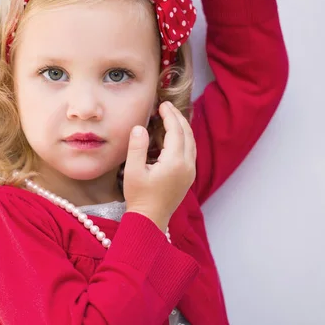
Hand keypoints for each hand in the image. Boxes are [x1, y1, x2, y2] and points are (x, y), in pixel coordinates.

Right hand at [123, 101, 195, 230]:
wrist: (150, 220)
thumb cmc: (139, 196)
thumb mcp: (133, 171)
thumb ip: (137, 147)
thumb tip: (139, 127)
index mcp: (175, 162)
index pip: (176, 131)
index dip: (170, 116)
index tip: (162, 104)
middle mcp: (187, 166)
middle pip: (187, 134)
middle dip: (178, 118)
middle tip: (167, 106)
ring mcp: (190, 172)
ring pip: (191, 142)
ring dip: (183, 127)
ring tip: (171, 116)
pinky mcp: (188, 177)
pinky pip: (190, 151)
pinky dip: (184, 138)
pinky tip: (175, 136)